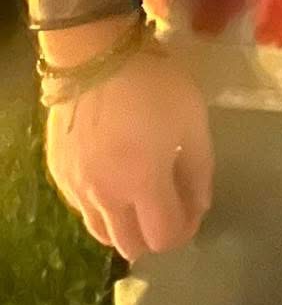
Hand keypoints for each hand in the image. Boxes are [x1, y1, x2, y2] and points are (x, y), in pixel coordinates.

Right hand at [45, 39, 212, 260]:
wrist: (97, 58)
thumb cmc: (155, 85)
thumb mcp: (192, 121)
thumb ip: (199, 169)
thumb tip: (199, 206)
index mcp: (143, 183)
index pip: (162, 236)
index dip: (183, 232)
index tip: (192, 214)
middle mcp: (106, 197)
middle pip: (129, 246)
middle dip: (154, 237)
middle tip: (169, 210)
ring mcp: (77, 189)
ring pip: (102, 233)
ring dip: (126, 228)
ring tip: (143, 201)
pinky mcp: (60, 176)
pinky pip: (83, 209)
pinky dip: (103, 209)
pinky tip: (117, 183)